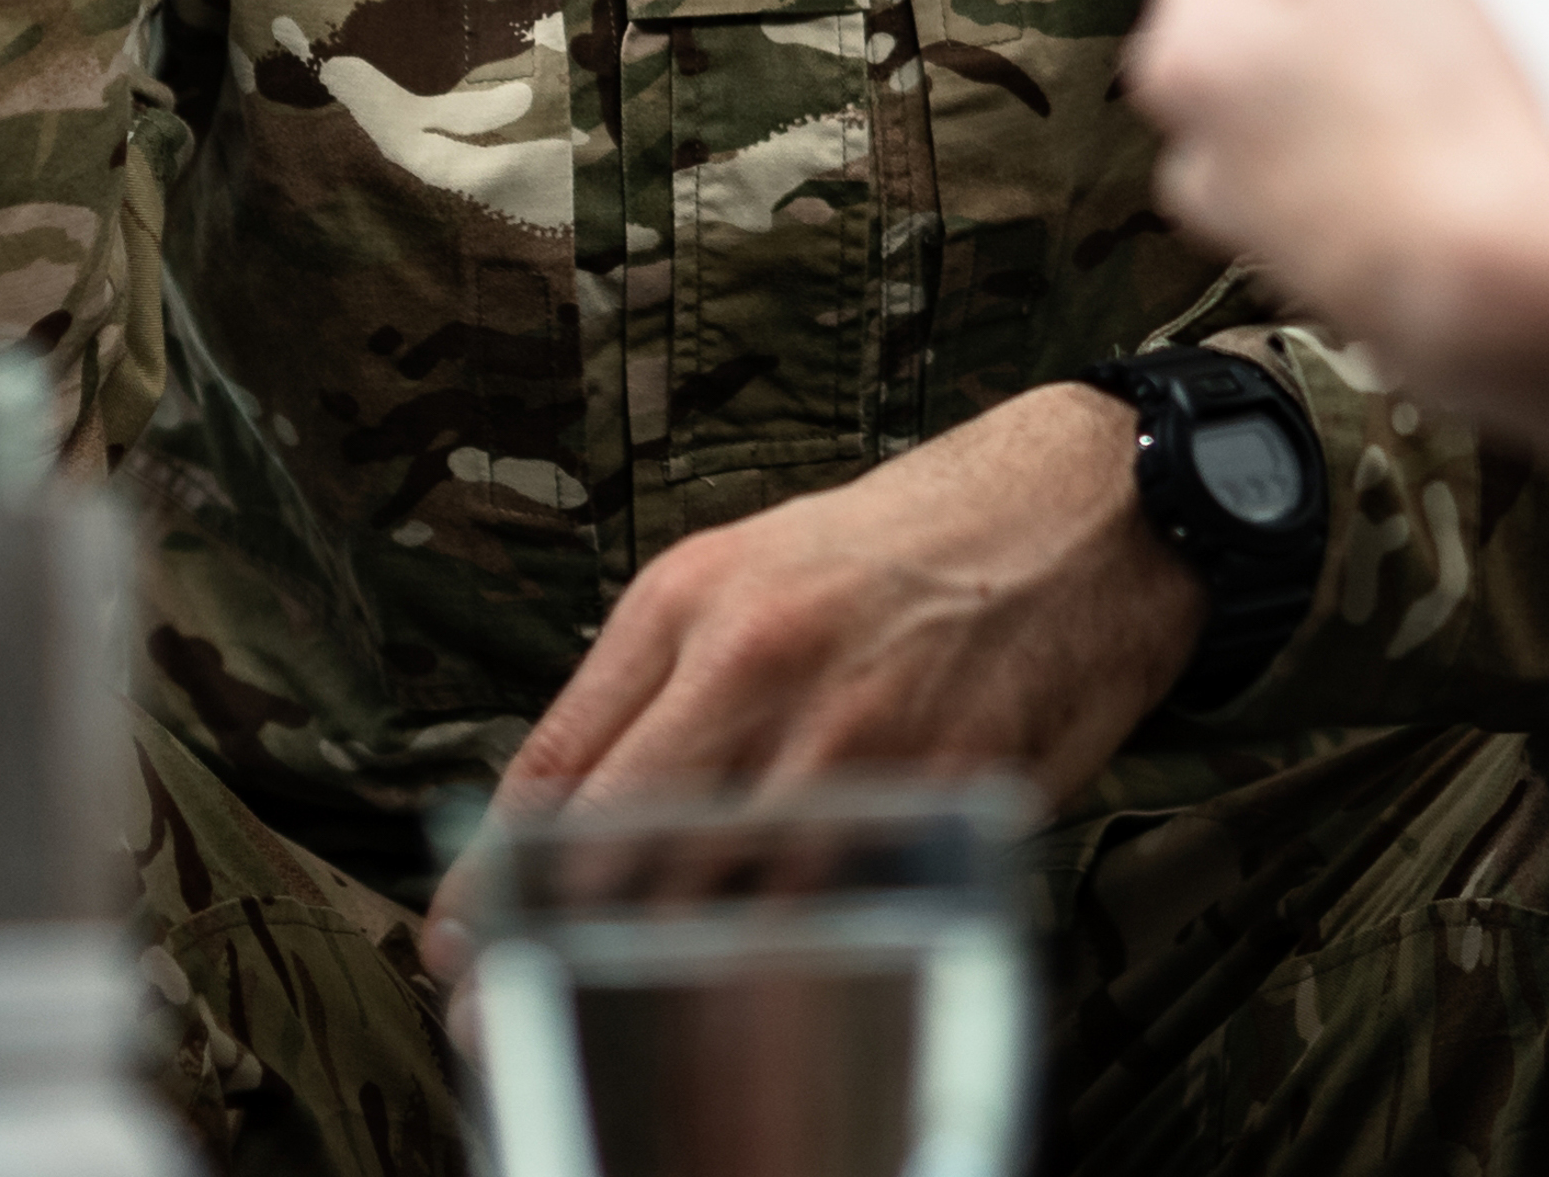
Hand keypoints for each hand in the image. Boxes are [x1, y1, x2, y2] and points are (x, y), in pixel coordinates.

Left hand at [426, 388, 1192, 969]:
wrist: (1086, 513)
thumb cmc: (908, 548)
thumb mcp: (745, 570)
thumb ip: (651, 689)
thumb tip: (558, 819)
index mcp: (693, 603)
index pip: (558, 770)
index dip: (494, 884)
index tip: (461, 949)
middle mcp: (763, 666)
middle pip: (622, 852)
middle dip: (557, 954)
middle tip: (517, 1022)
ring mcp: (861, 739)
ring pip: (728, 903)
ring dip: (668, 983)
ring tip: (633, 1035)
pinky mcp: (951, 799)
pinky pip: (845, 917)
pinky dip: (793, 972)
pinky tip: (764, 1004)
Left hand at [1128, 0, 1548, 468]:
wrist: (1499, 278)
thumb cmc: (1428, 109)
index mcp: (1177, 52)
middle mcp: (1189, 142)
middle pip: (1258, 25)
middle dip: (1335, 6)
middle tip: (1420, 8)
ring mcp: (1251, 217)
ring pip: (1303, 104)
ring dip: (1361, 84)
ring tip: (1444, 85)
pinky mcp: (1315, 267)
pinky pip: (1343, 176)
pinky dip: (1385, 158)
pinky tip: (1445, 148)